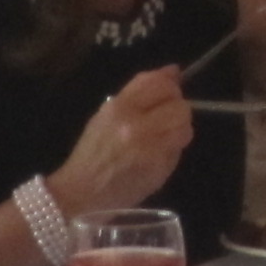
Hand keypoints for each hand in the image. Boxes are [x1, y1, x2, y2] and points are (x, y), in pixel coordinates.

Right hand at [54, 68, 192, 216]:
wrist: (81, 193)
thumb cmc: (91, 153)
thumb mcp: (106, 114)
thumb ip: (140, 92)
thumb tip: (173, 72)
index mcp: (119, 108)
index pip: (160, 83)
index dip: (171, 86)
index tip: (167, 94)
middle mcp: (136, 126)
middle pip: (180, 106)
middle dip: (177, 111)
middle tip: (164, 120)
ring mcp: (150, 150)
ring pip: (185, 129)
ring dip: (177, 132)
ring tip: (160, 139)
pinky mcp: (158, 170)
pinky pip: (178, 152)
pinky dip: (171, 151)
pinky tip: (155, 156)